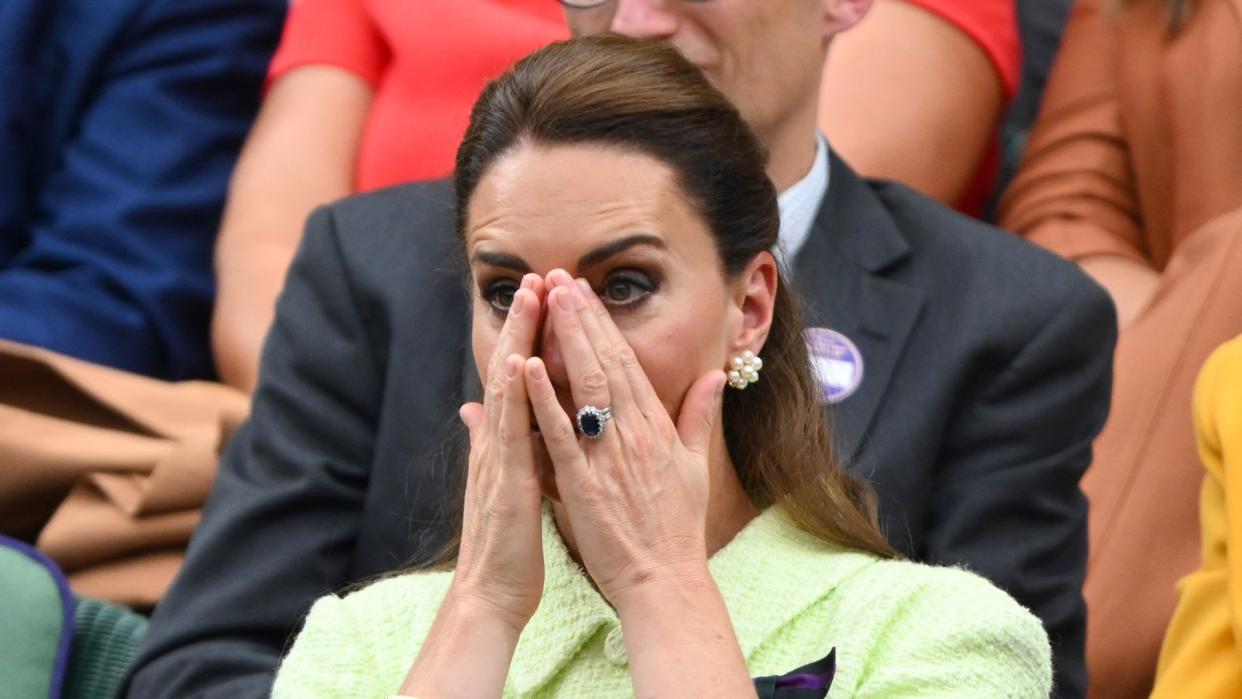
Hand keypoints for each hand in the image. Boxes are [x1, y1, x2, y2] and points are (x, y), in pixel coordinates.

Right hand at [453, 273, 547, 631]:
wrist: (489, 595)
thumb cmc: (504, 545)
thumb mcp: (501, 485)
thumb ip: (490, 444)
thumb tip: (474, 410)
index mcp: (504, 443)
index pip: (516, 378)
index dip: (528, 336)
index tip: (545, 297)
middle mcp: (497, 442)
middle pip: (508, 370)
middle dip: (524, 324)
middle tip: (539, 277)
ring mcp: (497, 459)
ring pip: (506, 389)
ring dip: (517, 341)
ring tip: (530, 300)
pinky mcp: (506, 483)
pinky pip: (509, 432)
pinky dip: (513, 396)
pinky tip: (518, 364)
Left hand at [524, 270, 726, 608]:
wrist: (665, 580)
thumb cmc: (677, 528)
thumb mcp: (694, 465)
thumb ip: (699, 416)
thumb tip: (714, 376)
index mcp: (656, 428)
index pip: (627, 363)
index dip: (604, 325)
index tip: (584, 291)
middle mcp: (634, 434)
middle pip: (605, 364)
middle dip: (582, 317)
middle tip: (559, 277)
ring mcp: (608, 456)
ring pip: (585, 387)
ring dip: (565, 341)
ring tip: (548, 302)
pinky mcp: (584, 483)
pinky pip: (560, 435)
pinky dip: (543, 399)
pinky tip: (526, 367)